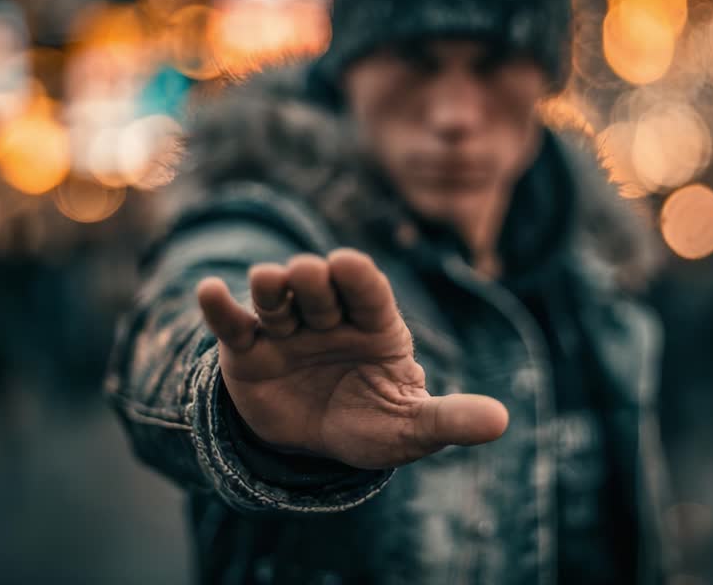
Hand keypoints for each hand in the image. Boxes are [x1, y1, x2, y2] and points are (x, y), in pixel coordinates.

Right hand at [196, 249, 508, 469]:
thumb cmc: (372, 424)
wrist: (315, 447)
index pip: (367, 287)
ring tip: (269, 286)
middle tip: (308, 285)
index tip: (347, 265)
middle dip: (313, 279)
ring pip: (276, 293)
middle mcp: (329, 316)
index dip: (356, 275)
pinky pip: (232, 322)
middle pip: (318, 283)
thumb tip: (501, 422)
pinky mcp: (248, 349)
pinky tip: (210, 292)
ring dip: (272, 285)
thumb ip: (449, 420)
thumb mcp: (411, 428)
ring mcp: (286, 329)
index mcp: (374, 324)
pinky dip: (220, 306)